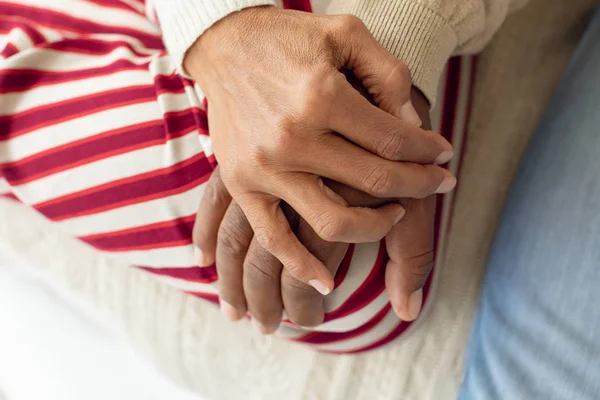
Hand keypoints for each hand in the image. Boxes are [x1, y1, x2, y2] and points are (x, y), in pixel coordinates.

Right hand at [184, 6, 454, 293]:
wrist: (226, 44)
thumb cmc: (289, 39)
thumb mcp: (345, 35)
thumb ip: (387, 75)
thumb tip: (413, 122)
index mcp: (322, 97)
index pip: (395, 142)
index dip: (428, 153)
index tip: (443, 158)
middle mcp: (294, 137)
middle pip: (374, 181)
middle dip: (417, 186)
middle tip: (436, 185)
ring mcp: (265, 167)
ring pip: (332, 221)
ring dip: (373, 229)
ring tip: (393, 217)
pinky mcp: (242, 183)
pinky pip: (274, 236)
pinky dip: (300, 265)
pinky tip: (325, 283)